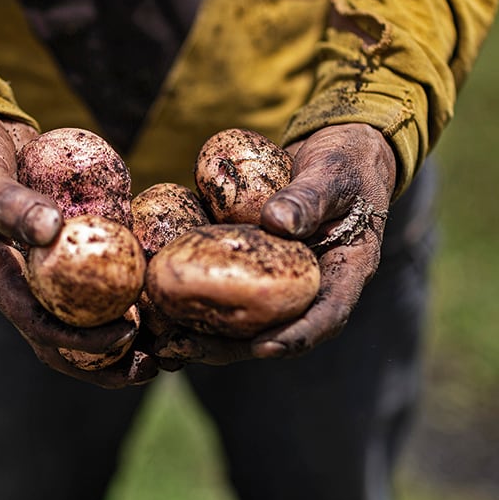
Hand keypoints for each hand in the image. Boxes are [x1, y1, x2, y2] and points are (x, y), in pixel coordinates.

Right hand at [0, 109, 158, 387]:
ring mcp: (40, 272)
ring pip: (82, 321)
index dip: (82, 339)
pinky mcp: (61, 253)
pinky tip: (161, 294)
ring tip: (167, 347)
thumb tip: (51, 229)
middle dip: (108, 364)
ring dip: (123, 342)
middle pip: (64, 342)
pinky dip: (125, 295)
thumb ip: (9, 201)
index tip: (128, 333)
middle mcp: (18, 284)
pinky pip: (94, 283)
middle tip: (156, 366)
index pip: (39, 326)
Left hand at [154, 123, 395, 363]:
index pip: (327, 315)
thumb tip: (275, 222)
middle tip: (184, 349)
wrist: (332, 150)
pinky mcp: (248, 265)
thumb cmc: (345, 162)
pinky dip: (191, 295)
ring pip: (240, 317)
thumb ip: (309, 198)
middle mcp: (308, 286)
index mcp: (344, 272)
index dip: (297, 336)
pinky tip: (153, 299)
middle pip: (271, 328)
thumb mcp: (334, 175)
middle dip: (227, 347)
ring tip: (160, 341)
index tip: (264, 348)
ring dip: (201, 333)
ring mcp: (275, 279)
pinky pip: (222, 285)